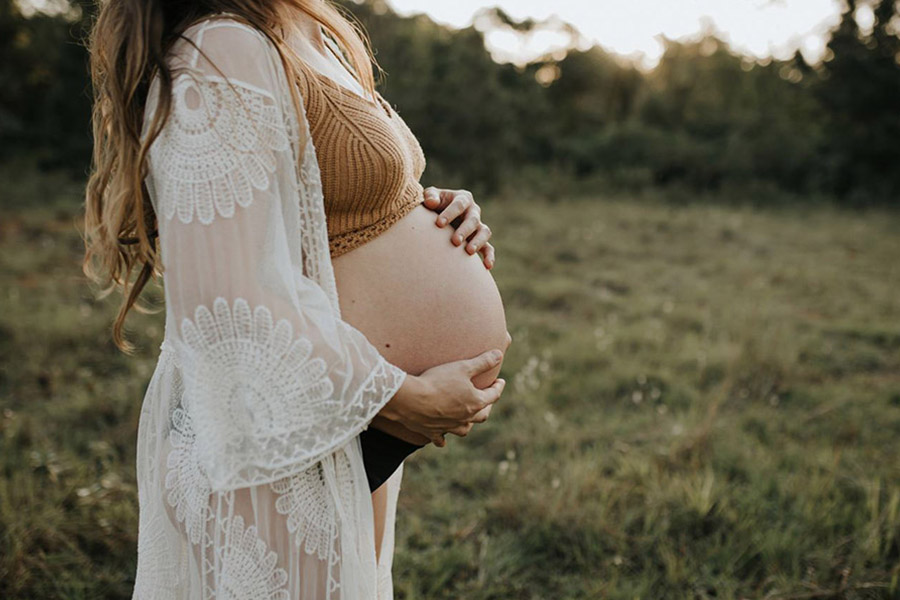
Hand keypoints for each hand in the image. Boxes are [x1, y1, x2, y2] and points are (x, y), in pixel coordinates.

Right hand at [380, 348, 507, 446]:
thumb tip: (499, 355)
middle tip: (488, 399)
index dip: (498, 387)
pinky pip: (441, 439)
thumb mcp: (462, 367)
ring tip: (469, 418)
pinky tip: (443, 438)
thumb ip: (482, 362)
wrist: (411, 399)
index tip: (500, 381)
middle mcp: (465, 418)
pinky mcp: (432, 432)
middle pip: (482, 415)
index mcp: (475, 402)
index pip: (493, 395)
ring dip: (469, 424)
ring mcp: (449, 427)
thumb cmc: (438, 381)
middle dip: (487, 406)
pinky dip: (443, 438)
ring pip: (464, 430)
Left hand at [423, 186, 495, 269]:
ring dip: (478, 242)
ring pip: (484, 232)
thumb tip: (431, 202)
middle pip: (473, 219)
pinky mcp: (479, 241)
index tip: (439, 224)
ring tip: (469, 251)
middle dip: (464, 230)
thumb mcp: (430, 197)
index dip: (450, 213)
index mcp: (463, 198)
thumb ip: (430, 196)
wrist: (437, 216)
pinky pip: (488, 248)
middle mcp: (473, 211)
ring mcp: (478, 226)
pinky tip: (487, 266)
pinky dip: (489, 256)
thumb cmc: (433, 205)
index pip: (459, 204)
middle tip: (455, 241)